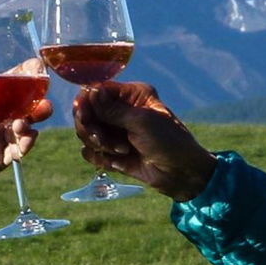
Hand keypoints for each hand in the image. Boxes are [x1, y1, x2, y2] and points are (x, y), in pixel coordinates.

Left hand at [0, 75, 54, 205]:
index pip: (5, 86)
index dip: (21, 76)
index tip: (36, 66)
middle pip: (20, 106)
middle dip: (35, 100)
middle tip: (44, 97)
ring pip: (23, 127)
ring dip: (31, 121)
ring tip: (24, 122)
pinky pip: (17, 150)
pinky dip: (26, 143)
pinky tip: (28, 136)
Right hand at [72, 82, 215, 200]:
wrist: (181, 173)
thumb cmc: (168, 141)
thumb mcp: (141, 122)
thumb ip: (112, 109)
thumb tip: (90, 91)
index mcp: (132, 96)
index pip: (97, 91)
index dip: (86, 103)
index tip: (83, 116)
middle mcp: (121, 111)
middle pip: (87, 112)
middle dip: (90, 127)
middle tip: (101, 138)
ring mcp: (116, 132)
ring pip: (86, 133)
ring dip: (98, 143)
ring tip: (121, 151)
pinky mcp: (113, 153)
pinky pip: (91, 152)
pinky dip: (98, 157)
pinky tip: (116, 161)